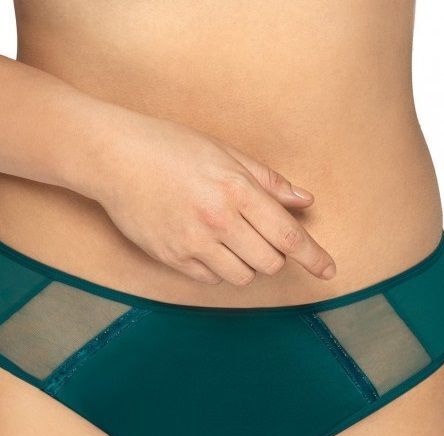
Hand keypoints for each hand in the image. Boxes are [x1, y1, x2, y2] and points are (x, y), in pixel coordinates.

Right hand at [87, 110, 335, 285]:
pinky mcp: (172, 258)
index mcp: (237, 190)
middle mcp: (219, 220)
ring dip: (247, 264)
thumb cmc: (171, 148)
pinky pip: (211, 279)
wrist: (114, 158)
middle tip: (262, 237)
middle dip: (274, 255)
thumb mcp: (225, 153)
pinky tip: (205, 244)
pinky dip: (218, 268)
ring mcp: (193, 243)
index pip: (288, 235)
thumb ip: (268, 182)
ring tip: (231, 240)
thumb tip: (305, 201)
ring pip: (242, 277)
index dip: (314, 256)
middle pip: (269, 262)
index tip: (329, 271)